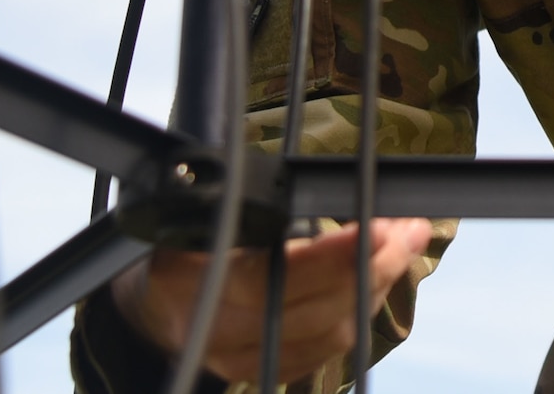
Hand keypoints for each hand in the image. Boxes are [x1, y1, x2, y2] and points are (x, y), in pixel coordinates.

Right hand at [110, 217, 433, 384]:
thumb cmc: (172, 242)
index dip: (331, 258)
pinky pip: (325, 349)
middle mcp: (217, 330)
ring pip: (329, 333)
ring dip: (377, 286)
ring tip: (406, 242)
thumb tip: (306, 181)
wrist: (144, 307)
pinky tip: (380, 276)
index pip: (271, 279)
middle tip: (409, 228)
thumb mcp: (190, 211)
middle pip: (315, 311)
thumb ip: (237, 204)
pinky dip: (358, 310)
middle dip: (373, 266)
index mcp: (189, 280)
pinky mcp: (262, 371)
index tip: (377, 226)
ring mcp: (240, 359)